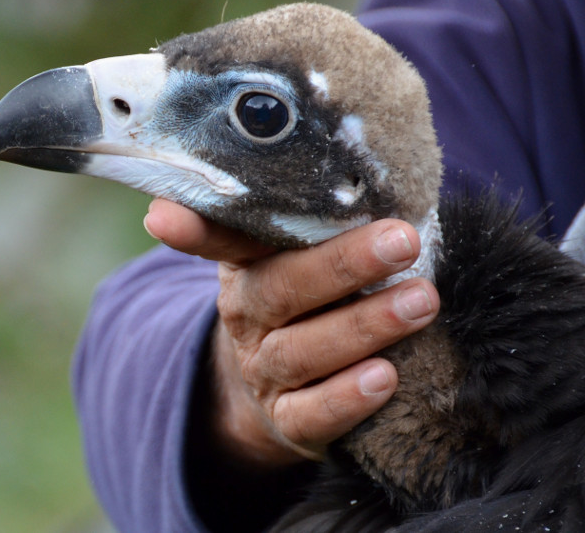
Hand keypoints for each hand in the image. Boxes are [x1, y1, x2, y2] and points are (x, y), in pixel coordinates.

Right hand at [144, 198, 439, 467]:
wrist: (280, 384)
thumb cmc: (307, 297)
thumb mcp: (296, 255)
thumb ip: (319, 221)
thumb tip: (372, 167)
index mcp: (246, 265)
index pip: (220, 238)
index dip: (193, 228)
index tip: (163, 218)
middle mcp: (245, 315)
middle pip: (281, 289)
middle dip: (342, 265)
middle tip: (401, 240)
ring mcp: (262, 369)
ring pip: (302, 350)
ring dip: (364, 326)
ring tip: (421, 301)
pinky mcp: (286, 418)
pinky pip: (311, 412)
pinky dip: (346, 397)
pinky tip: (386, 378)